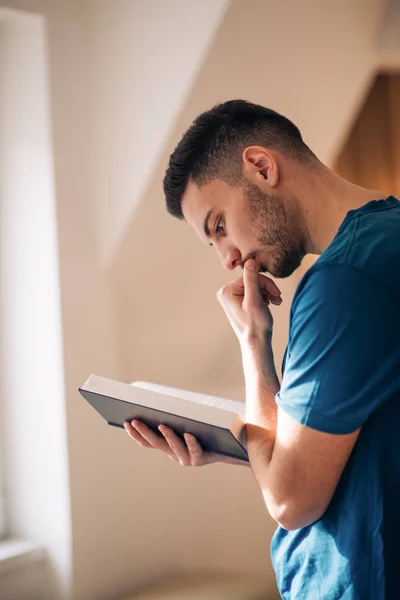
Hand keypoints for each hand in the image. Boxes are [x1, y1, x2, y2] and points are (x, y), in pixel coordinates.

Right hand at [124, 420, 243, 466]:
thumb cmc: (207, 431)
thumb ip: (174, 417)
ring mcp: (187, 458)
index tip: (125, 421)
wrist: (231, 447)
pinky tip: (189, 433)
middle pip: (156, 444)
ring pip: (174, 448)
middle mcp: (175, 454)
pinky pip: (195, 450)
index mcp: (169, 446)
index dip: (135, 434)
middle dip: (144, 432)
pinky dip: (191, 442)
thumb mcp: (188, 423)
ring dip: (167, 436)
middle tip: (134, 420)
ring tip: (162, 424)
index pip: (147, 442)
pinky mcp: (201, 459)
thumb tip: (158, 400)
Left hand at [217, 259, 281, 344]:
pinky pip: (253, 292)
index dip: (266, 283)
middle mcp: (226, 292)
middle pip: (252, 280)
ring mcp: (231, 297)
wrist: (256, 343)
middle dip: (267, 289)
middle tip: (278, 299)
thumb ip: (252, 280)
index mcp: (226, 291)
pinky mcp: (238, 301)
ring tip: (276, 302)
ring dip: (267, 293)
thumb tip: (250, 260)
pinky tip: (270, 304)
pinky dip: (263, 297)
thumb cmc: (256, 324)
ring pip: (254, 286)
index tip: (277, 293)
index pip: (250, 276)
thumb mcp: (255, 300)